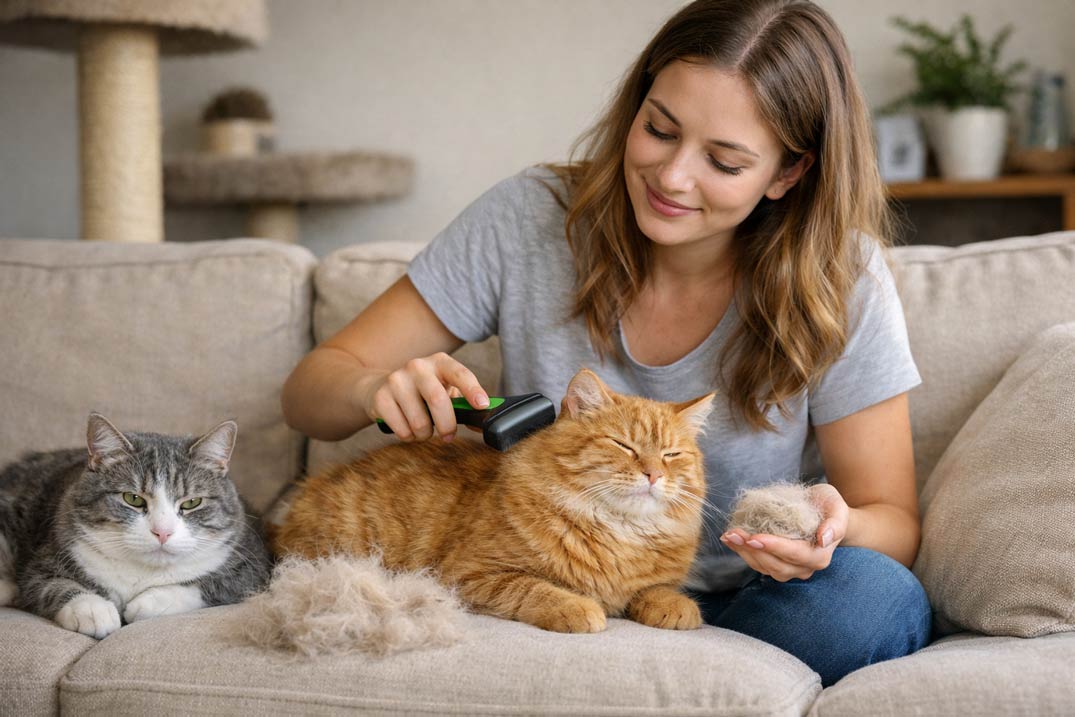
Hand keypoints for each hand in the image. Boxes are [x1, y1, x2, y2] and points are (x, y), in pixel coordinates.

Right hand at [361, 352, 488, 442]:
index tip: (482, 405)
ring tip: (423, 428)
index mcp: (440, 362)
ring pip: (419, 422)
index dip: (472, 390)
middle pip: (437, 400)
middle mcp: (418, 367)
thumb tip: (480, 425)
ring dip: (425, 434)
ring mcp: (397, 380)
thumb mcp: (445, 390)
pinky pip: (403, 430)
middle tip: (448, 436)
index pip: (460, 374)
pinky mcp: (381, 397)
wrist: (380, 386)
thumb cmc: (422, 391)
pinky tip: (407, 427)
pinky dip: (409, 437)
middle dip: (447, 425)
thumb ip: (464, 405)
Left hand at [719, 483, 848, 581]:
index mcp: (820, 556)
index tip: (754, 537)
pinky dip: (742, 551)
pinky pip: (758, 562)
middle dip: (753, 551)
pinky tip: (730, 538)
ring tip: (729, 535)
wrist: (823, 512)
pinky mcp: (777, 564)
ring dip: (744, 552)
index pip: (795, 555)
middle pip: (776, 566)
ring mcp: (790, 569)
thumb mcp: (837, 507)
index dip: (774, 547)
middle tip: (734, 533)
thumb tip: (824, 538)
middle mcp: (805, 568)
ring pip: (764, 567)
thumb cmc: (830, 507)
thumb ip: (836, 523)